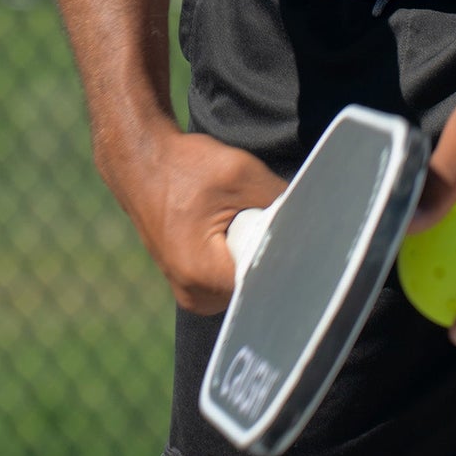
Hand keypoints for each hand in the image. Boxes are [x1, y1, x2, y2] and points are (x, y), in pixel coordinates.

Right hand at [120, 127, 285, 314]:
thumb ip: (279, 202)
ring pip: (242, 281)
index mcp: (203, 274)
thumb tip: (316, 221)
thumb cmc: (185, 165)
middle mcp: (194, 294)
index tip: (283, 227)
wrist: (140, 160)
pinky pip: (227, 276)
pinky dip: (232, 254)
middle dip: (263, 251)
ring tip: (231, 216)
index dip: (282, 253)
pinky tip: (223, 225)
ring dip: (247, 253)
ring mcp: (188, 293)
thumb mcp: (241, 173)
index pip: (266, 280)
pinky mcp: (188, 284)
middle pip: (256, 284)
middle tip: (250, 213)